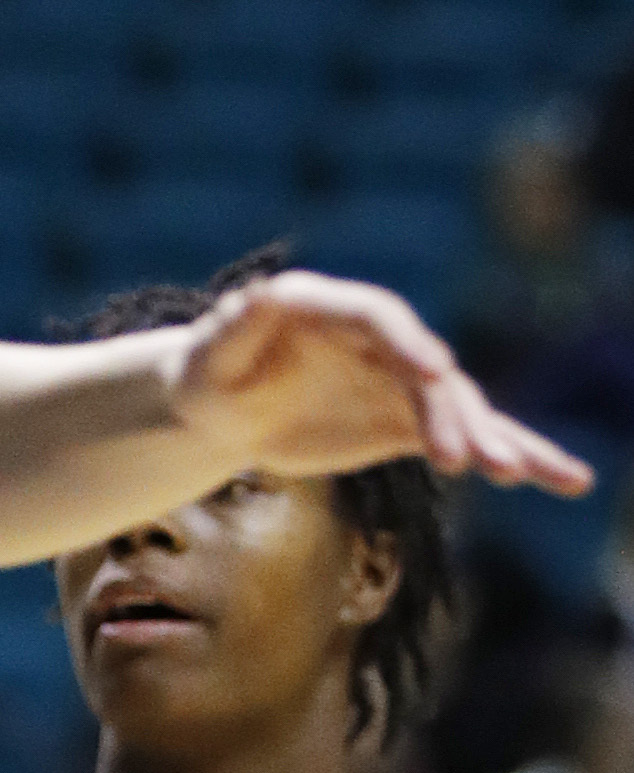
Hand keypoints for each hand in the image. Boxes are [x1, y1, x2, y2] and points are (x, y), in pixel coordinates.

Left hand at [167, 270, 589, 495]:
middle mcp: (379, 337)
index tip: (434, 373)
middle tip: (470, 459)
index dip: (409, 342)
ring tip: (521, 474)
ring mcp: (401, 379)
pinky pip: (466, 437)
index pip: (379, 318)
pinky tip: (562, 479)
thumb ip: (239, 326)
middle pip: (426, 372)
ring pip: (458, 408)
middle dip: (451, 414)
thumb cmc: (210, 371)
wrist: (221, 406)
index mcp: (328, 308)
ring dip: (491, 441)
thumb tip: (261, 293)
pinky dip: (512, 454)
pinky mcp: (411, 419)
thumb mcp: (213, 352)